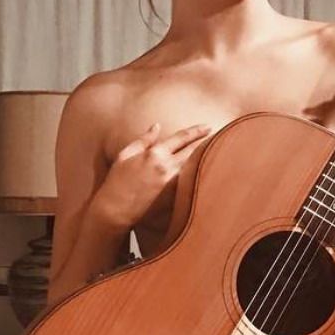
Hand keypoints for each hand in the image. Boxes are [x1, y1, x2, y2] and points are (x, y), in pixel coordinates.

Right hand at [90, 122, 212, 227]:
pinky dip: (199, 176)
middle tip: (219, 136)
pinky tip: (206, 172)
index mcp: (154, 153)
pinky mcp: (174, 197)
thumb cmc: (117, 180)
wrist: (116, 209)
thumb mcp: (126, 154)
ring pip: (195, 167)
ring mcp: (171, 183)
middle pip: (194, 151)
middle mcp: (166, 166)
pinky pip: (191, 183)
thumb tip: (157, 125)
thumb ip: (144, 139)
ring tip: (217, 152)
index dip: (197, 131)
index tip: (208, 127)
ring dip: (206, 159)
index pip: (182, 137)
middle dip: (207, 142)